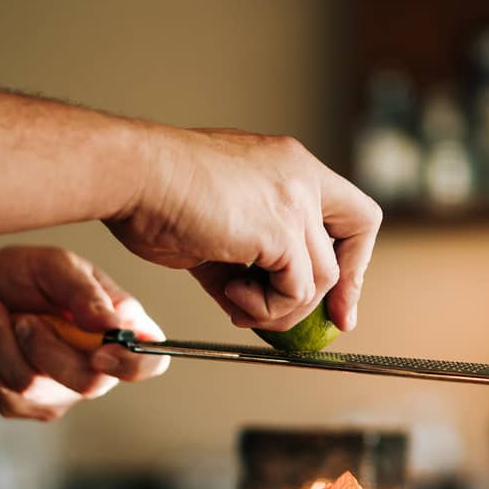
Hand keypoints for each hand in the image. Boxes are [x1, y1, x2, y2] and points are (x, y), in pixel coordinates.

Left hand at [0, 246, 168, 419]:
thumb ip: (82, 290)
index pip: (150, 363)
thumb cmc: (27, 275)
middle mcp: (99, 368)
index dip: (132, 365)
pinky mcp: (24, 405)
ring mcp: (62, 393)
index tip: (100, 351)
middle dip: (43, 347)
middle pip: (88, 383)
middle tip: (21, 317)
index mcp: (121, 330)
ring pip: (30, 385)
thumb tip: (111, 321)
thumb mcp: (54, 265)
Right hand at [104, 126, 380, 332]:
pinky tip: (231, 296)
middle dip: (344, 290)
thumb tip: (254, 303)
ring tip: (237, 301)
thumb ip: (246, 262)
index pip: (351, 210)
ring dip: (281, 306)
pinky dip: (267, 308)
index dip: (353, 257)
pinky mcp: (281, 231)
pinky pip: (297, 292)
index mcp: (288, 165)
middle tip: (330, 324)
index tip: (340, 295)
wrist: (132, 177)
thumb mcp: (217, 231)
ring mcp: (295, 201)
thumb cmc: (156, 195)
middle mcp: (301, 175)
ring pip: (322, 278)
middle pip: (356, 237)